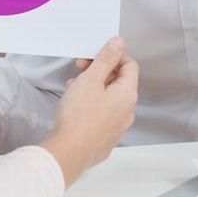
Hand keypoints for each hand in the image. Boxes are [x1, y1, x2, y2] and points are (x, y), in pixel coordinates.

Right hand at [41, 37, 138, 186]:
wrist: (68, 152)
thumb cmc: (78, 118)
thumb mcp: (90, 79)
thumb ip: (106, 59)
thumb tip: (118, 44)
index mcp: (127, 95)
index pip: (129, 65)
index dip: (113, 56)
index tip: (96, 55)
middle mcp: (127, 112)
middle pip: (118, 82)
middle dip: (99, 72)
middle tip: (81, 69)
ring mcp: (117, 127)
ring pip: (108, 99)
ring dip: (93, 88)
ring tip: (74, 88)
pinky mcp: (105, 138)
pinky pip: (102, 115)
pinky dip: (91, 106)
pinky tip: (75, 106)